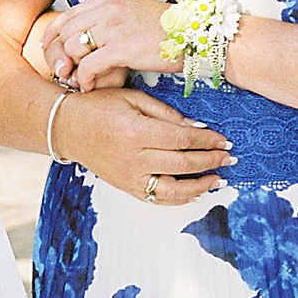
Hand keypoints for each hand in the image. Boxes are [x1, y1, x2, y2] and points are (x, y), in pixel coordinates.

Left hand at [44, 0, 169, 91]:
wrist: (197, 35)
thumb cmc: (169, 31)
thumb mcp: (135, 14)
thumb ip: (111, 20)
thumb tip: (90, 37)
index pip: (69, 13)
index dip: (54, 32)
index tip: (49, 47)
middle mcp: (108, 9)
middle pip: (65, 31)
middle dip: (57, 53)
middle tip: (60, 71)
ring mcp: (114, 27)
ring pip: (72, 47)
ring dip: (70, 67)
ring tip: (76, 80)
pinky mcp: (121, 48)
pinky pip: (88, 66)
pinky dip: (84, 79)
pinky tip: (89, 87)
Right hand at [57, 85, 231, 204]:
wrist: (68, 127)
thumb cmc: (99, 107)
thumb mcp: (133, 99)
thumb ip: (165, 114)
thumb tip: (196, 129)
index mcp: (135, 131)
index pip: (181, 139)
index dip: (207, 141)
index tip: (224, 140)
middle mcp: (132, 158)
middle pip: (182, 163)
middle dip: (210, 161)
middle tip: (229, 158)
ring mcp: (128, 177)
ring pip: (172, 189)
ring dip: (200, 186)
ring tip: (219, 180)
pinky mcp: (125, 187)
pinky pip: (157, 198)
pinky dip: (179, 198)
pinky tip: (195, 192)